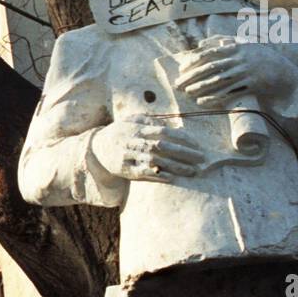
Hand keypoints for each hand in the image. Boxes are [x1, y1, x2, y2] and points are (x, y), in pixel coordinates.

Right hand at [91, 114, 205, 182]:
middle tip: (201, 158)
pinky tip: (172, 178)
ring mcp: (129, 156)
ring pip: (155, 161)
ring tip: (193, 171)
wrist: (96, 148)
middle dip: (183, 152)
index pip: (164, 132)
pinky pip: (143, 174)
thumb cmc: (120, 132)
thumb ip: (149, 119)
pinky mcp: (125, 170)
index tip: (197, 145)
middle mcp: (134, 142)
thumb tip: (169, 122)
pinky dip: (158, 175)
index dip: (182, 138)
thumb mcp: (130, 120)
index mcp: (138, 128)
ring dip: (175, 166)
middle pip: (162, 146)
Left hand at [175, 37, 297, 108]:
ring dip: (201, 88)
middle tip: (179, 84)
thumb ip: (222, 41)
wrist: (284, 72)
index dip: (193, 62)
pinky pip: (230, 93)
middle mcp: (240, 58)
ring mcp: (247, 72)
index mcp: (236, 47)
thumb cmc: (260, 57)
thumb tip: (200, 44)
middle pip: (210, 68)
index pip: (209, 53)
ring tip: (188, 93)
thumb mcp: (244, 43)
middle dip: (192, 77)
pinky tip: (203, 101)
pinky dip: (215, 97)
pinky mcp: (252, 85)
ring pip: (219, 81)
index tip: (181, 70)